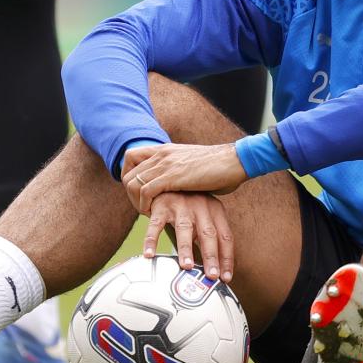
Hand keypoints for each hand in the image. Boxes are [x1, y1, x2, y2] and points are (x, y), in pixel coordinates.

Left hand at [122, 143, 247, 213]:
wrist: (234, 161)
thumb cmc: (219, 168)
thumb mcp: (191, 165)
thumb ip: (178, 171)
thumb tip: (175, 185)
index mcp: (165, 149)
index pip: (130, 157)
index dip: (129, 175)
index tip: (139, 192)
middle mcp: (161, 154)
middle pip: (127, 173)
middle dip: (130, 195)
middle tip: (143, 207)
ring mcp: (165, 164)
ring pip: (132, 183)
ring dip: (136, 202)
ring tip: (148, 213)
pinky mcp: (172, 176)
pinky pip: (145, 191)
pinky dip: (145, 205)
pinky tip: (154, 213)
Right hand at [143, 192, 234, 281]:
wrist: (168, 180)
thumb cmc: (190, 204)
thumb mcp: (205, 215)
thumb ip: (210, 236)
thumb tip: (214, 268)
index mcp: (215, 210)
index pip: (225, 237)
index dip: (226, 258)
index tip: (226, 278)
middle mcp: (201, 207)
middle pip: (208, 234)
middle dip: (211, 256)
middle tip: (211, 276)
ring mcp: (180, 206)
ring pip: (184, 230)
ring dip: (186, 249)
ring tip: (187, 267)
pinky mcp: (161, 207)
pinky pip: (155, 226)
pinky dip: (151, 240)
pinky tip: (149, 254)